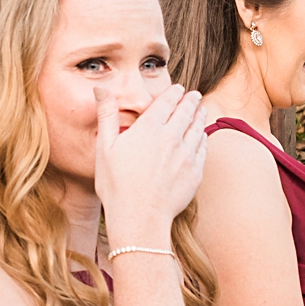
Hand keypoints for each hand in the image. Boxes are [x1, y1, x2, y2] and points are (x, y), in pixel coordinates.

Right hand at [96, 84, 206, 250]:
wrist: (140, 217)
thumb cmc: (116, 184)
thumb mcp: (105, 147)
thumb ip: (106, 114)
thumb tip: (100, 88)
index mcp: (149, 128)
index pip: (167, 102)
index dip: (174, 93)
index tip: (178, 88)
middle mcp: (172, 138)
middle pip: (186, 112)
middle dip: (191, 100)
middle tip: (194, 95)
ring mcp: (186, 155)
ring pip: (198, 128)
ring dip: (200, 116)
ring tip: (201, 110)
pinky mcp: (195, 172)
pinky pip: (203, 149)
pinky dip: (203, 138)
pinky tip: (202, 136)